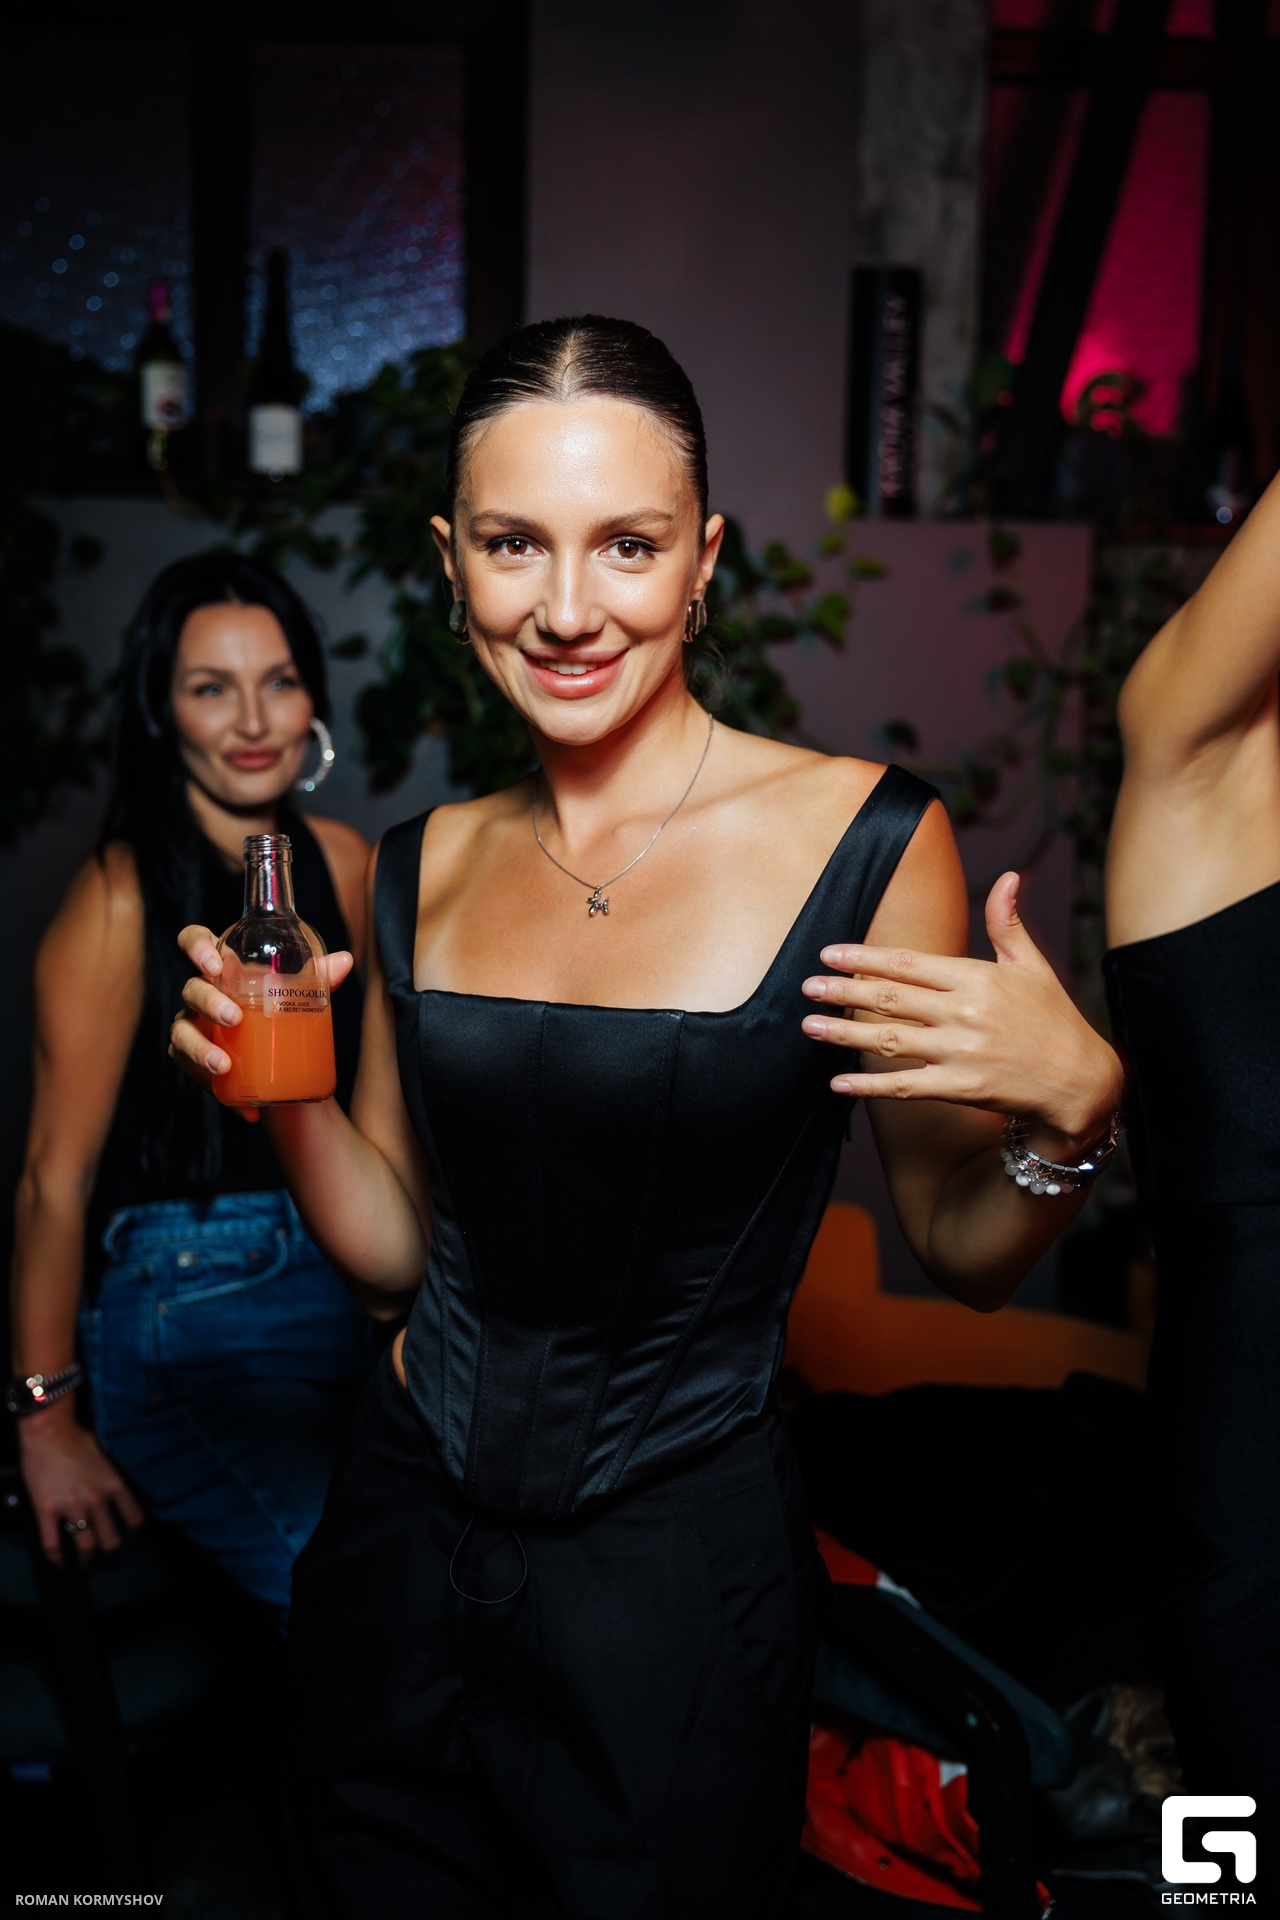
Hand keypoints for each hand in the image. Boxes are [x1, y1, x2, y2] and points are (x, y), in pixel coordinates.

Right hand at [18, 1406, 145, 1563]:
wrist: (48, 1431)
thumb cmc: (76, 1438)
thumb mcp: (106, 1458)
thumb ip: (112, 1479)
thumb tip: (115, 1494)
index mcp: (114, 1484)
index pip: (135, 1519)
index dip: (134, 1536)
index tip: (130, 1542)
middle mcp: (97, 1499)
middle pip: (111, 1540)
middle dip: (109, 1555)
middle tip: (105, 1560)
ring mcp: (72, 1506)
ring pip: (86, 1547)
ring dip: (87, 1560)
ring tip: (84, 1564)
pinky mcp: (47, 1510)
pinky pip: (52, 1544)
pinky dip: (56, 1559)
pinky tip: (59, 1563)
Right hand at [168, 923, 355, 1121]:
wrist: (276, 1053)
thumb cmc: (280, 1006)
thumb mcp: (300, 992)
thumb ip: (319, 976)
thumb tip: (345, 961)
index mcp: (221, 966)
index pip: (194, 941)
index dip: (196, 947)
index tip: (214, 964)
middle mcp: (200, 993)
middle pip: (191, 990)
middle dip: (209, 1003)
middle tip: (235, 1018)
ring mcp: (192, 1026)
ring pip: (181, 1034)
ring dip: (200, 1051)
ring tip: (225, 1067)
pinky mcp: (193, 1061)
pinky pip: (194, 1075)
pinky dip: (221, 1095)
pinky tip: (247, 1111)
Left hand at [801, 872, 1122, 1153]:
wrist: (1082, 1082)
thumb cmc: (1054, 1021)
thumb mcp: (1033, 966)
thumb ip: (1008, 923)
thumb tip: (1008, 875)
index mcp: (978, 978)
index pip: (909, 962)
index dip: (864, 957)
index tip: (829, 953)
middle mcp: (966, 1012)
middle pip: (891, 998)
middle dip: (843, 990)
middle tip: (806, 986)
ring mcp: (962, 1052)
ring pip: (890, 1040)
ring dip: (844, 1033)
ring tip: (809, 1026)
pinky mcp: (962, 1088)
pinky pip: (905, 1086)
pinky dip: (869, 1086)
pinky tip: (838, 1082)